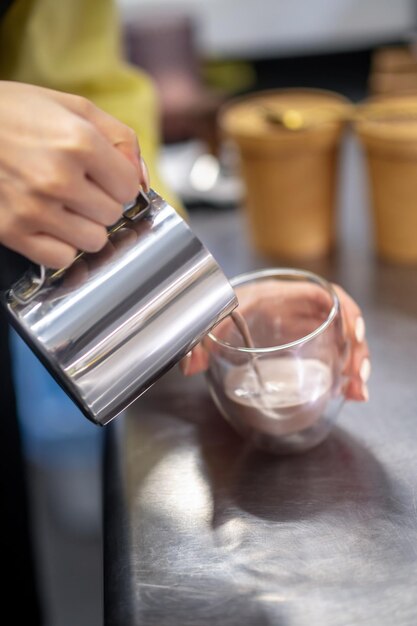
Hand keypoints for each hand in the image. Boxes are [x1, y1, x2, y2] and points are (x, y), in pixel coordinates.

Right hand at [0, 81, 149, 267]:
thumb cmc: (14, 113)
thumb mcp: (73, 107)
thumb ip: (120, 139)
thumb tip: (142, 179)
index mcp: (78, 142)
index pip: (130, 187)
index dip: (119, 181)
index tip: (105, 176)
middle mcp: (58, 178)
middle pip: (113, 215)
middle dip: (101, 201)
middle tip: (78, 186)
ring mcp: (34, 209)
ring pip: (93, 241)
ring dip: (85, 226)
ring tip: (64, 205)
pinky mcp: (13, 231)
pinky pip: (61, 258)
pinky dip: (61, 246)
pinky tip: (50, 225)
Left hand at [180, 281, 369, 402]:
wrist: (206, 313)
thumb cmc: (212, 311)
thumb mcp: (207, 323)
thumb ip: (198, 341)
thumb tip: (190, 364)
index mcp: (276, 297)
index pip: (321, 294)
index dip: (345, 310)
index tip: (353, 334)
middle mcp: (294, 310)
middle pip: (339, 322)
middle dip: (355, 348)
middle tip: (357, 374)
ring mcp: (298, 329)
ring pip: (338, 342)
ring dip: (353, 365)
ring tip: (358, 391)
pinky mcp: (297, 347)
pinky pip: (328, 356)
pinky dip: (342, 374)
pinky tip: (349, 393)